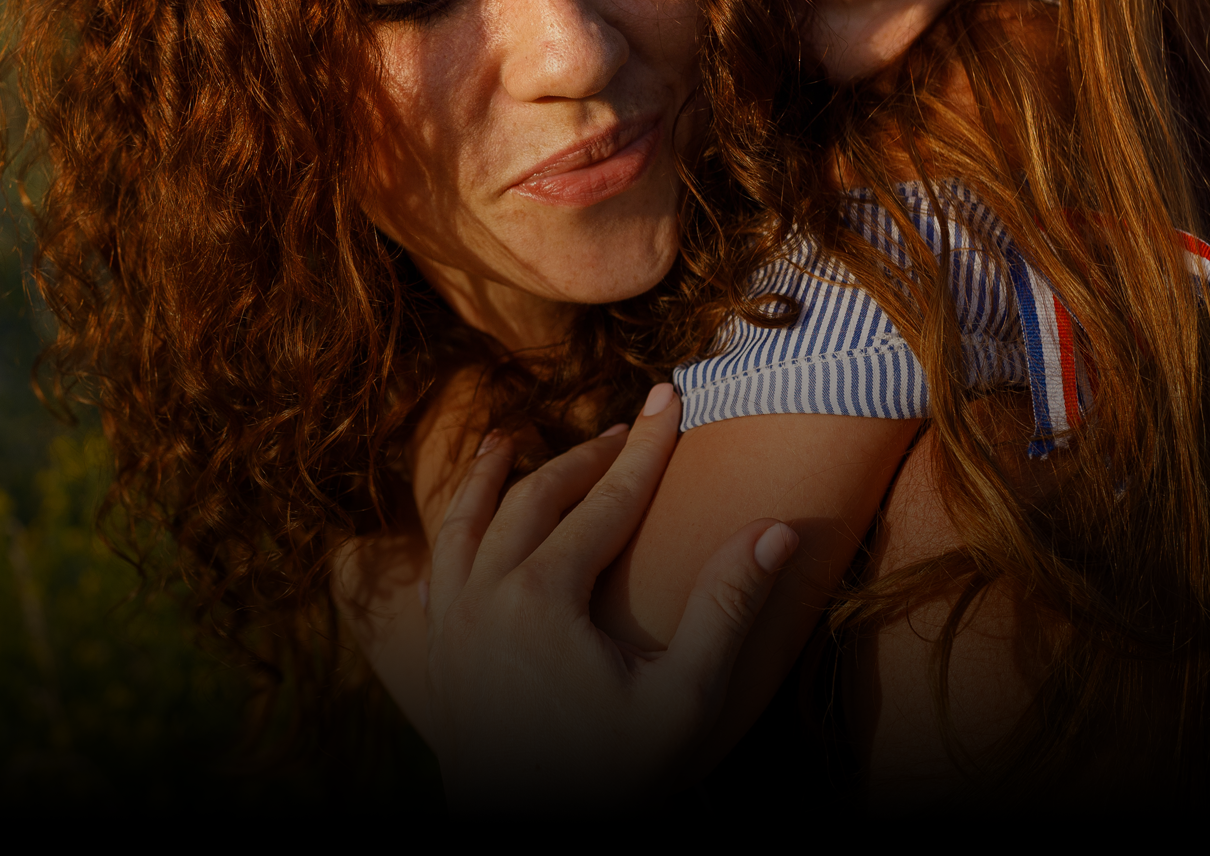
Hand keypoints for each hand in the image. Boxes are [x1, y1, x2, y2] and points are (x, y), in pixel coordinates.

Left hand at [419, 383, 799, 810]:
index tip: (672, 397)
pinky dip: (450, 537)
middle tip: (628, 427)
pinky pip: (435, 575)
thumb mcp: (684, 698)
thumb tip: (775, 531)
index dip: (647, 447)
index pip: (607, 500)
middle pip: (536, 498)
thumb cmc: (613, 776)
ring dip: (495, 478)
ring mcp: (449, 626)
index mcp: (541, 595)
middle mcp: (483, 595)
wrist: (529, 838)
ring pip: (467, 524)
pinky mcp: (435, 660)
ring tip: (512, 441)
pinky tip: (460, 531)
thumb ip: (726, 608)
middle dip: (587, 456)